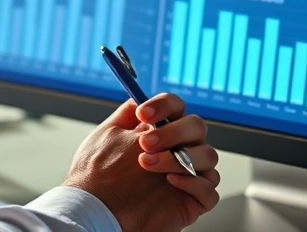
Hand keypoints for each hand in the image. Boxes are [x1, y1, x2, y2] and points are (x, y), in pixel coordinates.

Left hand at [61, 96, 219, 231]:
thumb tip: (139, 97)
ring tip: (147, 164)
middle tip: (145, 143)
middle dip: (173, 131)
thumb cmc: (99, 175)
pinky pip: (209, 189)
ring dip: (178, 157)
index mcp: (161, 131)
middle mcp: (178, 149)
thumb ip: (127, 115)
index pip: (176, 107)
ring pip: (208, 156)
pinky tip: (170, 181)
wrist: (96, 210)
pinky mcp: (194, 200)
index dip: (164, 105)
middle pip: (197, 127)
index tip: (143, 114)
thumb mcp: (108, 136)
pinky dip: (193, 182)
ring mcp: (189, 174)